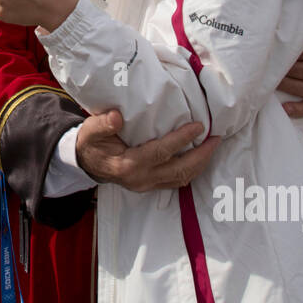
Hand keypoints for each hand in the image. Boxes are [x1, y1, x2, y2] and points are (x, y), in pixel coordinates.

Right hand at [76, 110, 220, 190]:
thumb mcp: (90, 130)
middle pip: (179, 170)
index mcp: (128, 165)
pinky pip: (177, 180)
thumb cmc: (91, 143)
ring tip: (213, 146)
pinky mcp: (151, 186)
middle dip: (201, 155)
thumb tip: (117, 117)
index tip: (198, 125)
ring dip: (200, 163)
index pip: (161, 152)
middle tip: (216, 138)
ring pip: (181, 178)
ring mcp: (147, 185)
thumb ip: (103, 124)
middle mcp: (141, 179)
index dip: (181, 139)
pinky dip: (192, 169)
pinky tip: (199, 156)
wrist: (85, 162)